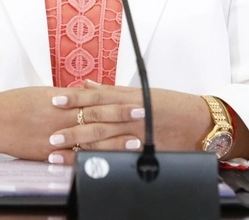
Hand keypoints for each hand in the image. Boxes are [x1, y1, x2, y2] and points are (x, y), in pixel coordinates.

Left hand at [46, 81, 211, 164]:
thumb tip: (86, 85)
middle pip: (96, 122)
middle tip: (51, 135)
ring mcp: (136, 135)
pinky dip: (99, 159)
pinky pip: (117, 156)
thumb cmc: (169, 105)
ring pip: (103, 142)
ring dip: (78, 149)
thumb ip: (111, 90)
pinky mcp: (143, 151)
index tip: (55, 100)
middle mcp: (131, 116)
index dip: (75, 99)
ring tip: (57, 154)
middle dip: (71, 128)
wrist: (198, 122)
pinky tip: (84, 164)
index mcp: (129, 98)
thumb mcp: (140, 92)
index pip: (96, 97)